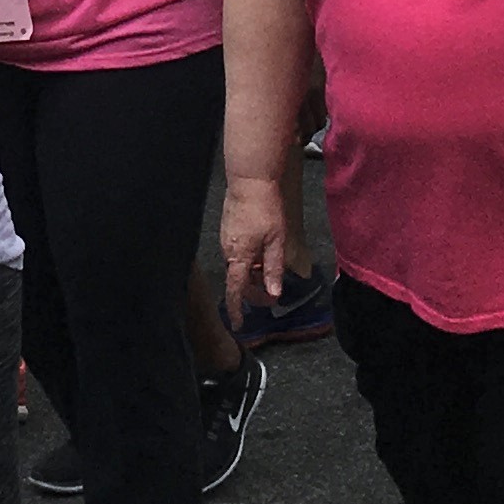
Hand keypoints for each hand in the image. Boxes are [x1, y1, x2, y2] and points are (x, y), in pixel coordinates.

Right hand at [220, 172, 291, 325]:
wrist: (251, 179)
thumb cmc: (265, 209)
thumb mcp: (276, 242)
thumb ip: (273, 269)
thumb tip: (273, 293)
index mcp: (239, 257)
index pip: (235, 290)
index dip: (236, 309)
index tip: (238, 324)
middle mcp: (228, 250)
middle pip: (239, 280)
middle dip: (254, 291)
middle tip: (272, 294)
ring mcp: (226, 238)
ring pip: (239, 265)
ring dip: (253, 274)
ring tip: (271, 270)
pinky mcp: (229, 228)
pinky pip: (238, 252)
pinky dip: (249, 260)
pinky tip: (263, 252)